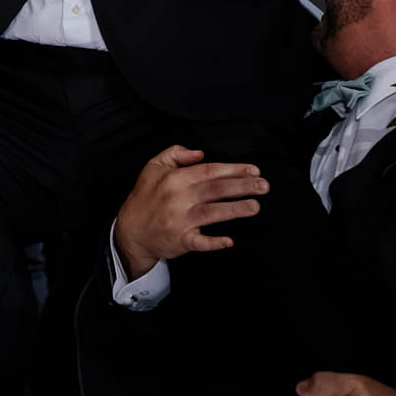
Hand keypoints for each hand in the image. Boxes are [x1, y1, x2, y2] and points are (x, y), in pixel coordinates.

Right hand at [111, 145, 265, 278]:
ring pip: (213, 213)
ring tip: (255, 206)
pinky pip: (200, 242)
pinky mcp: (181, 240)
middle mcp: (179, 198)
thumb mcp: (153, 166)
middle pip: (216, 190)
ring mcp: (180, 220)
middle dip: (242, 186)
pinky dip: (214, 242)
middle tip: (264, 186)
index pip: (209, 171)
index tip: (253, 170)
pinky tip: (229, 241)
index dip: (233, 170)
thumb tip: (200, 153)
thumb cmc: (145, 196)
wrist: (131, 229)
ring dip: (236, 209)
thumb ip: (176, 153)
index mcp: (175, 178)